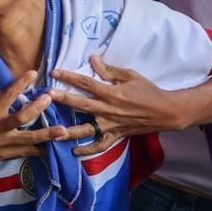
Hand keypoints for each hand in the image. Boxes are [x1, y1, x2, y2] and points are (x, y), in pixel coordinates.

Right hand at [0, 71, 70, 175]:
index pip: (7, 95)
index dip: (20, 83)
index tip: (33, 73)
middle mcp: (0, 128)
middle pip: (22, 118)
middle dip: (37, 108)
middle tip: (50, 97)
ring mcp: (6, 142)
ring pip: (29, 138)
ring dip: (47, 134)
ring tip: (64, 131)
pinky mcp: (9, 153)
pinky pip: (27, 152)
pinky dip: (41, 151)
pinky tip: (54, 148)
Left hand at [51, 56, 173, 156]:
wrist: (165, 112)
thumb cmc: (148, 91)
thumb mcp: (130, 75)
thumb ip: (109, 70)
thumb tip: (93, 58)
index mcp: (112, 93)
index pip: (86, 83)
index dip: (69, 77)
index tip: (54, 72)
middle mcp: (109, 110)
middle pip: (81, 105)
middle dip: (63, 100)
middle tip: (46, 97)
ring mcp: (111, 125)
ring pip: (87, 129)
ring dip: (69, 130)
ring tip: (53, 131)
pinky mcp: (116, 136)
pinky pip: (100, 145)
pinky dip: (87, 150)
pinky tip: (74, 152)